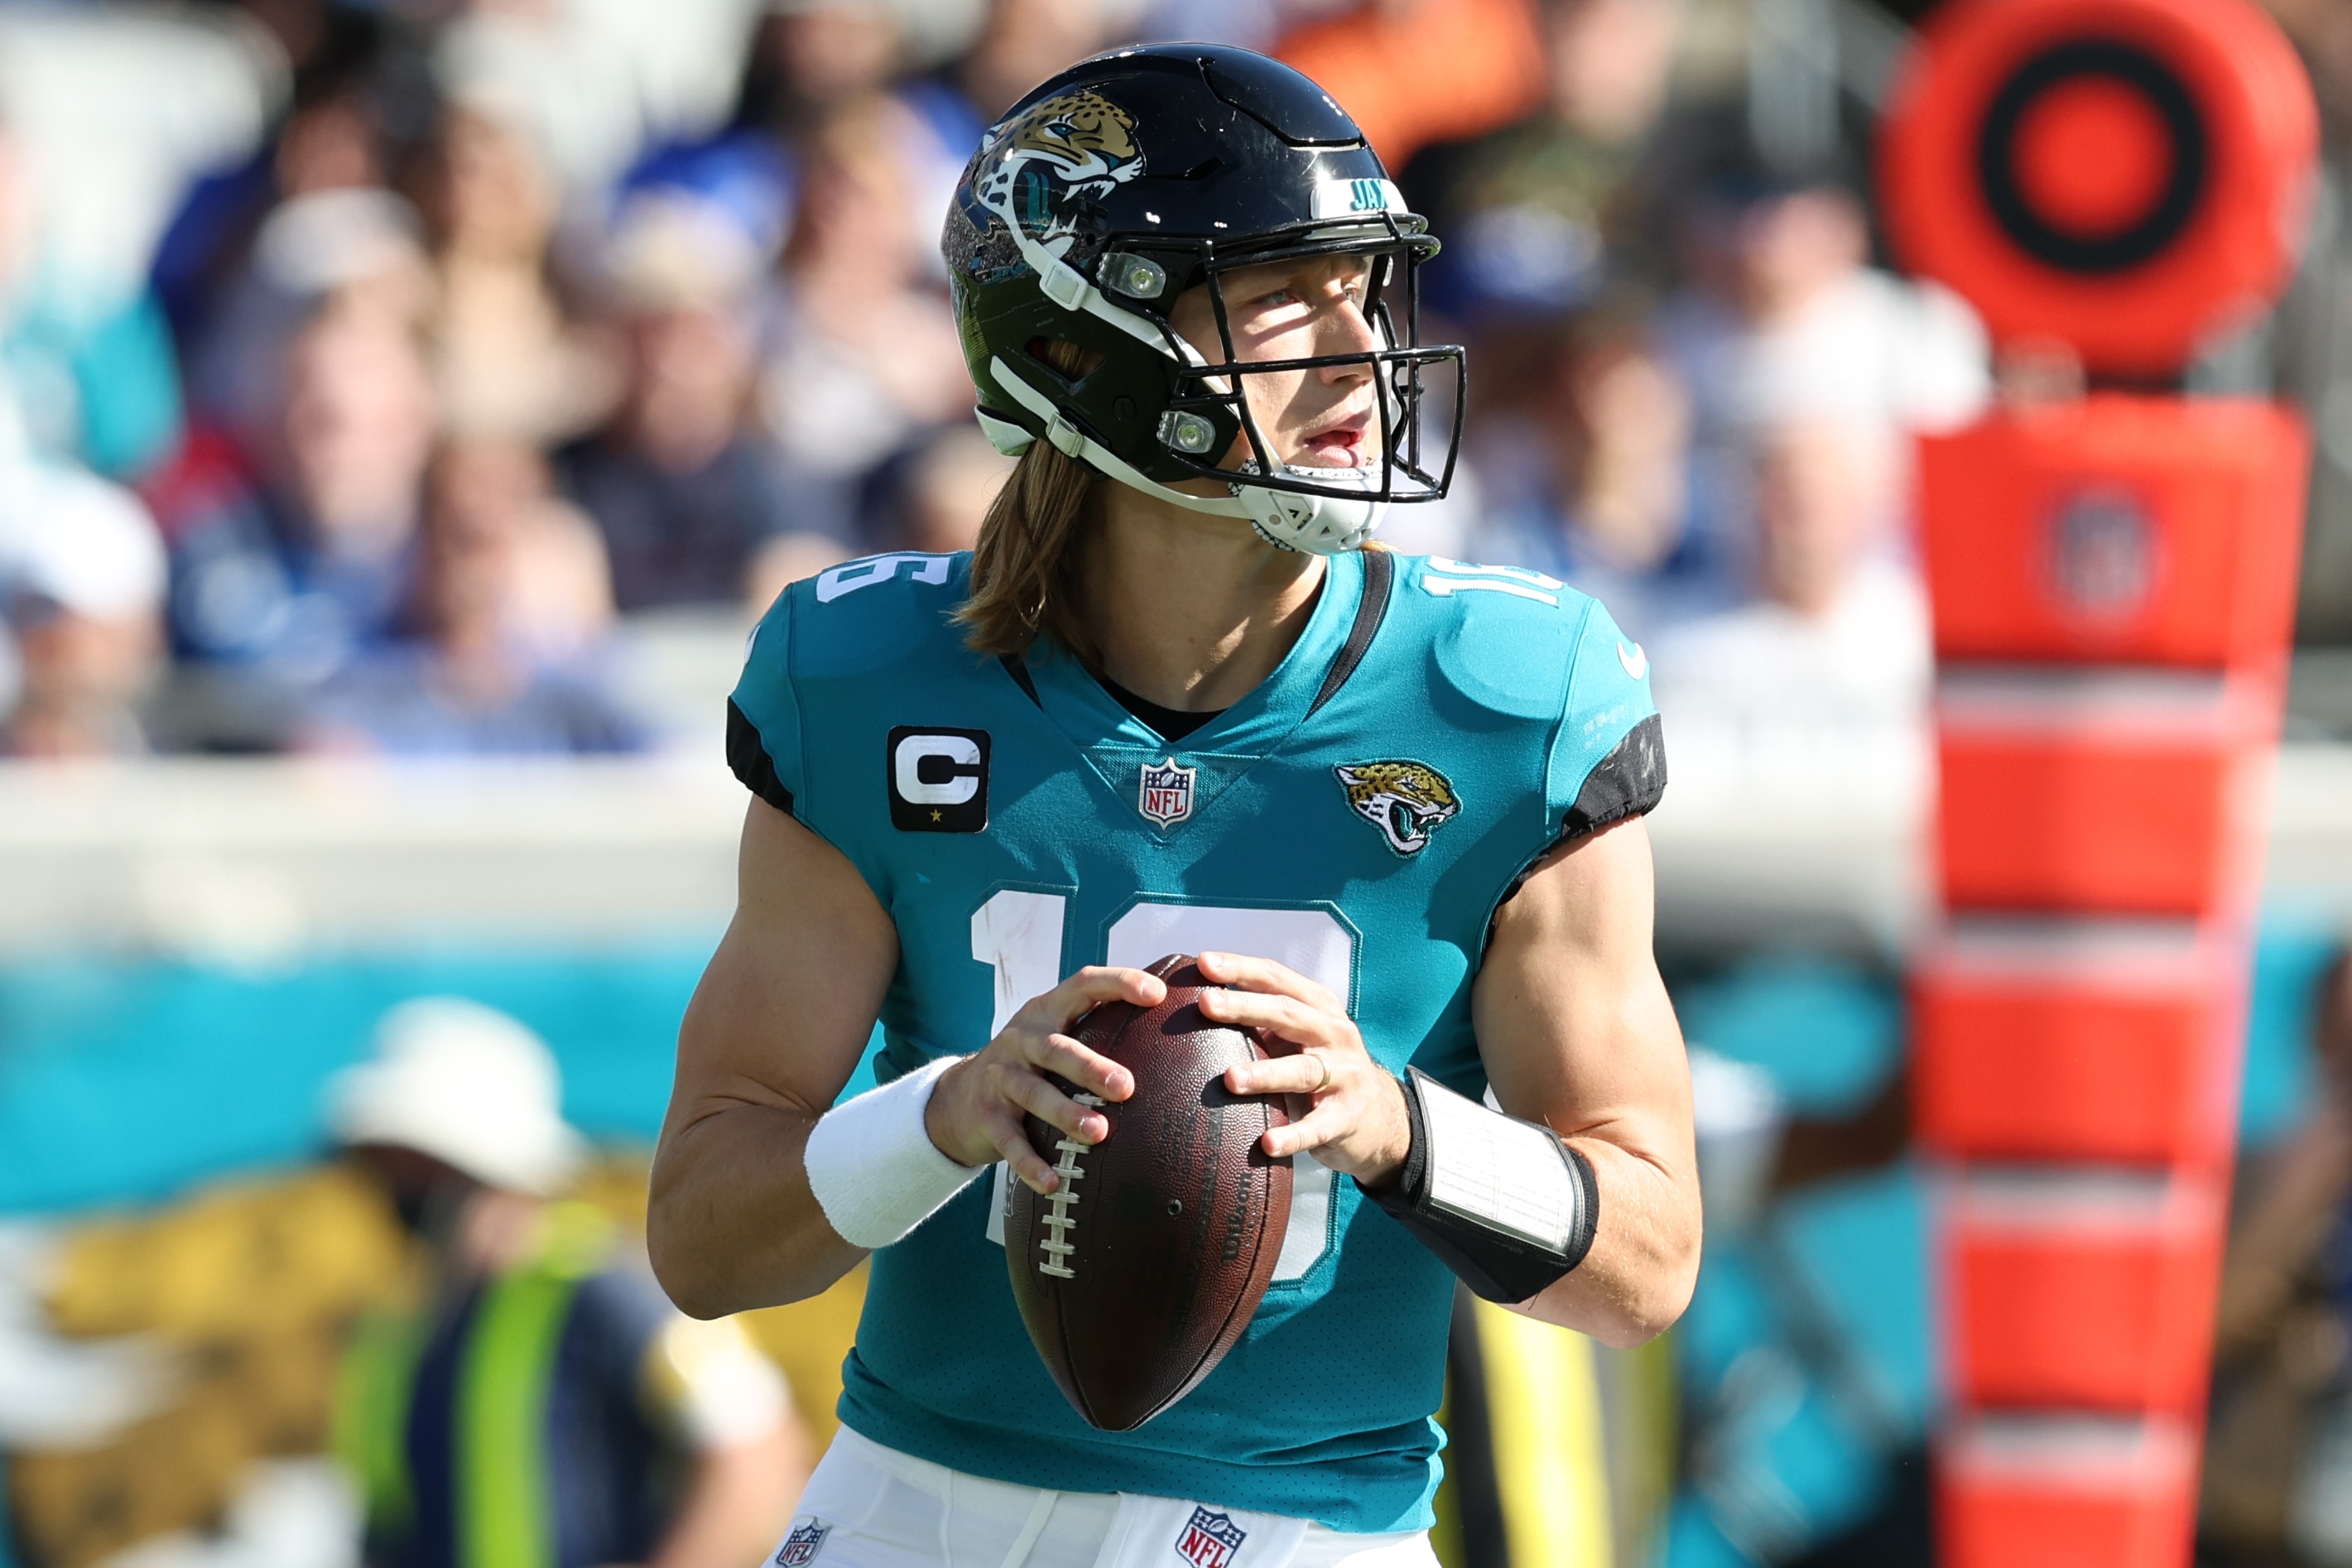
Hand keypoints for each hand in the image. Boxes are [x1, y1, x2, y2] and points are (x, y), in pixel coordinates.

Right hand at [924, 966, 1163, 1193]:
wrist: (958, 1098)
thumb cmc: (1032, 1065)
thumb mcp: (1056, 1036)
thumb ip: (1100, 1027)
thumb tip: (1177, 1027)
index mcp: (1046, 1012)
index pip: (1083, 985)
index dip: (1119, 984)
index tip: (1157, 994)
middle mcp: (1021, 1038)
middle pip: (1056, 1047)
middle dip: (1090, 1066)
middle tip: (1127, 1085)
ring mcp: (1001, 1077)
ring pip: (1034, 1094)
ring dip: (1066, 1114)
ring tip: (1099, 1134)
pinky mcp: (988, 1118)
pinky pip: (1011, 1143)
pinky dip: (1032, 1164)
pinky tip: (1055, 1182)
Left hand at [1195, 951, 1410, 1187]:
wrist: (1378, 1117)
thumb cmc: (1319, 1067)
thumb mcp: (1298, 1036)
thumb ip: (1261, 1020)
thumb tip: (1197, 1001)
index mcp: (1319, 1007)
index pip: (1277, 979)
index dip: (1241, 968)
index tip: (1203, 963)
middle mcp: (1335, 1034)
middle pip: (1288, 1014)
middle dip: (1245, 1007)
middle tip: (1205, 1004)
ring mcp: (1345, 1075)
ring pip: (1302, 1070)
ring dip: (1265, 1073)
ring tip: (1229, 1079)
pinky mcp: (1346, 1118)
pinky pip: (1317, 1127)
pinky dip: (1293, 1135)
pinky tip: (1267, 1144)